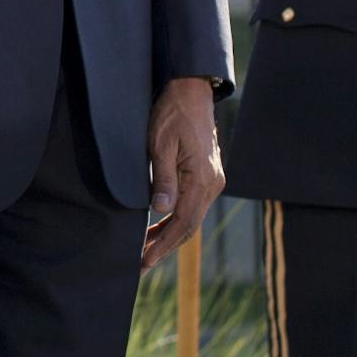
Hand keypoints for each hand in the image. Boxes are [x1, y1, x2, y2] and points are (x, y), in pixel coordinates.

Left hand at [141, 76, 224, 269]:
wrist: (191, 92)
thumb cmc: (173, 114)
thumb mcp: (161, 144)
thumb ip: (163, 178)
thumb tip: (161, 210)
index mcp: (202, 179)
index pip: (183, 223)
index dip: (164, 244)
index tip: (146, 259)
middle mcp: (213, 184)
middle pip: (190, 226)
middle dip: (166, 246)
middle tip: (143, 263)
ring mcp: (213, 180)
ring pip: (192, 218)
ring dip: (170, 235)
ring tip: (147, 249)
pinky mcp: (208, 176)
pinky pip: (193, 206)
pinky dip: (177, 219)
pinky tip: (160, 225)